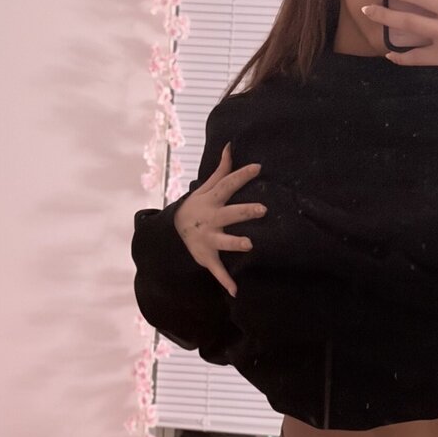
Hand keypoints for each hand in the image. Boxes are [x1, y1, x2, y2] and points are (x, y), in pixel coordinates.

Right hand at [174, 142, 266, 296]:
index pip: (228, 185)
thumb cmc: (198, 207)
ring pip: (224, 241)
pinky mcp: (208, 257)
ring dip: (235, 243)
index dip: (242, 176)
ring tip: (249, 244)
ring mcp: (209, 239)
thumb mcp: (206, 188)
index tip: (258, 167)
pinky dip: (225, 281)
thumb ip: (221, 170)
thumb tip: (230, 146)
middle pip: (230, 213)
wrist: (174, 231)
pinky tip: (236, 291)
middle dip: (245, 211)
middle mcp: (211, 219)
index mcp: (212, 201)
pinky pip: (217, 270)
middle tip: (263, 209)